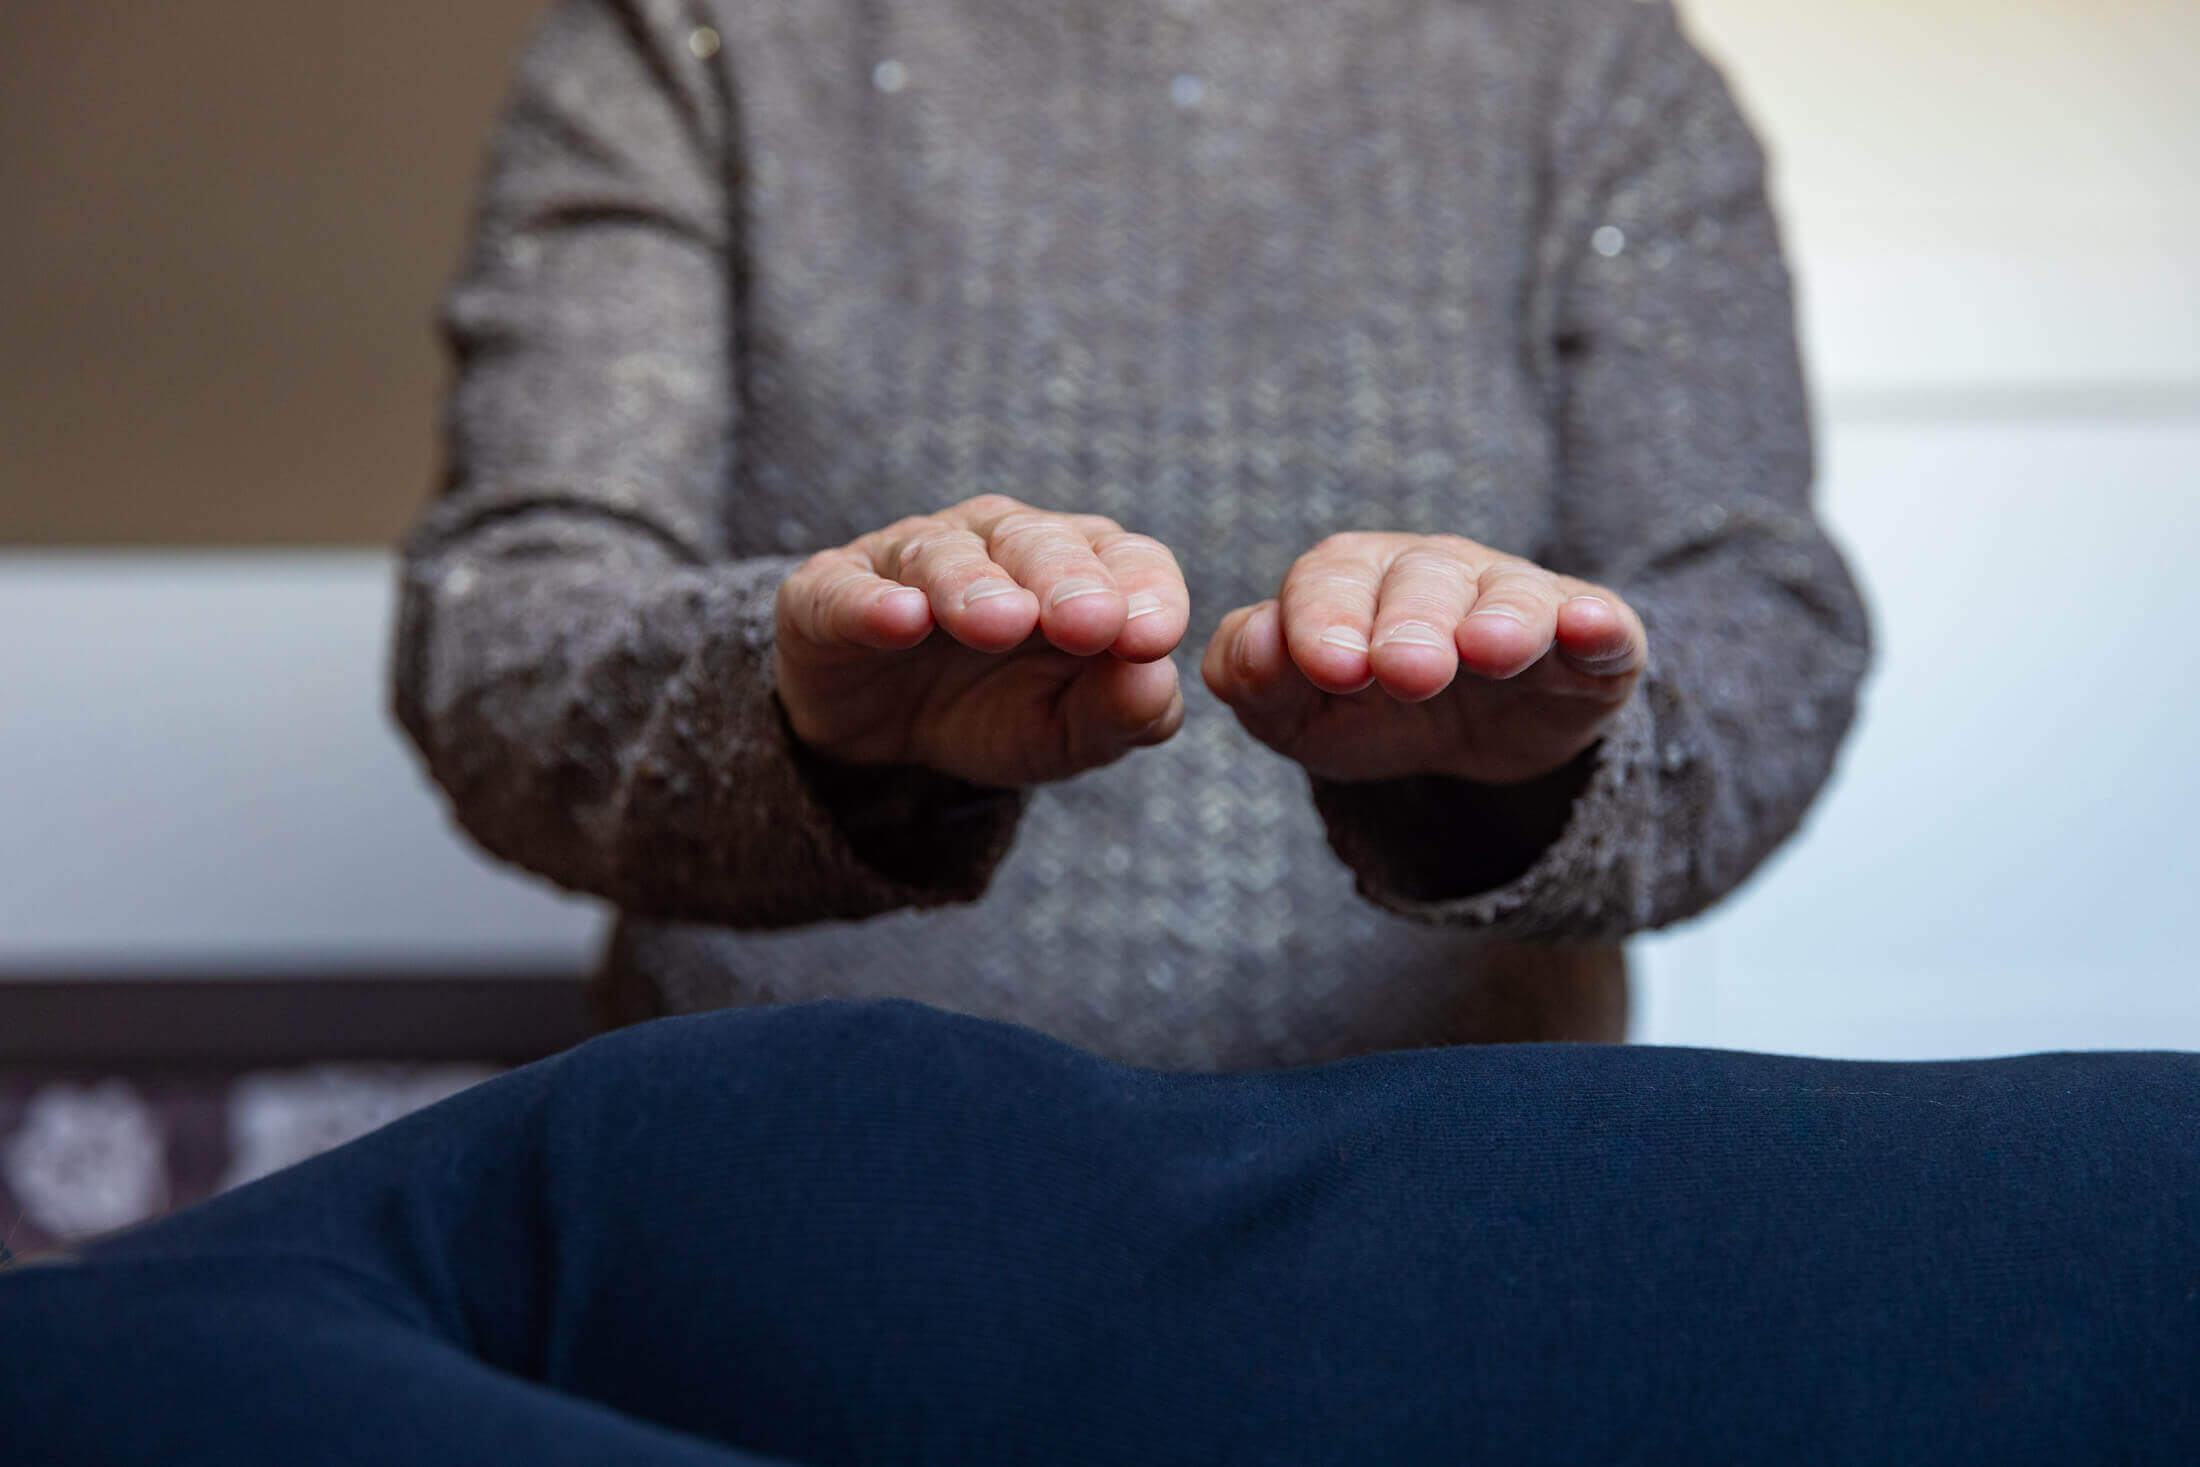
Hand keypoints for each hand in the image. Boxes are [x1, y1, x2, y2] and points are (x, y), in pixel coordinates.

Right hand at [775, 495, 1189, 787]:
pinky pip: (848, 590)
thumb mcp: (1067, 733)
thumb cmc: (997, 710)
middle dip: (1065, 580)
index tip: (1154, 637)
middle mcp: (998, 543)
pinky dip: (873, 603)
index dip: (1144, 591)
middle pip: (1037, 544)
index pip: (1126, 560)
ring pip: (945, 557)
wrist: (883, 734)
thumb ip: (1123, 712)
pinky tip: (900, 621)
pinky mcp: (829, 592)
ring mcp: (910, 558)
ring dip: (974, 586)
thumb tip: (1157, 680)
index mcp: (1076, 567)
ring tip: (998, 623)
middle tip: (1088, 623)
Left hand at [1200, 532, 1645, 784]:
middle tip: (1406, 672)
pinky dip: (1597, 624)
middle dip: (1412, 622)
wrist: (1461, 740)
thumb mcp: (1294, 709)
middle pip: (1422, 580)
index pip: (1330, 580)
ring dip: (1502, 619)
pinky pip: (1600, 625)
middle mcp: (1436, 574)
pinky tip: (1591, 627)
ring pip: (1511, 596)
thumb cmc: (1365, 706)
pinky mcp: (1591, 642)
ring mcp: (1518, 602)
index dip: (1325, 619)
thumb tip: (1253, 643)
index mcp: (1354, 577)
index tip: (1327, 666)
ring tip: (1491, 649)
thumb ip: (1252, 674)